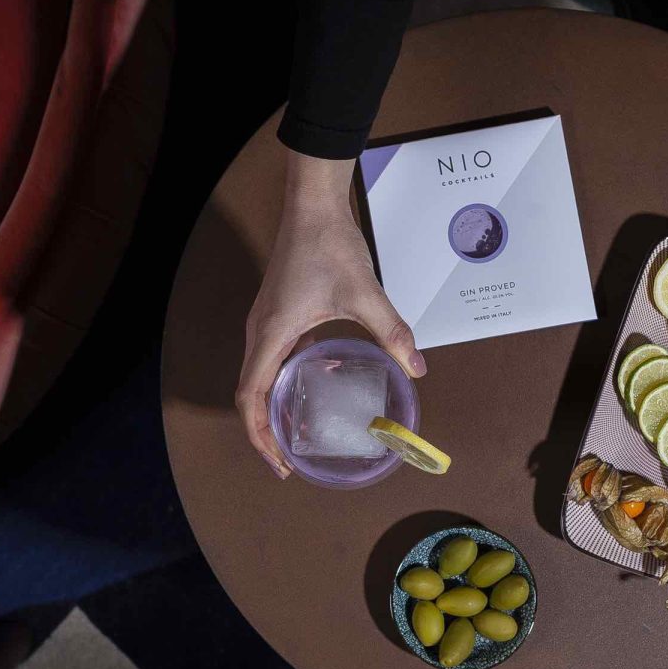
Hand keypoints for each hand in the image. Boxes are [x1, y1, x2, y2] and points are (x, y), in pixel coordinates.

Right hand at [237, 150, 426, 477]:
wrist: (313, 205)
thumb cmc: (329, 245)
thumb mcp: (365, 294)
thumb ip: (391, 332)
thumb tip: (416, 368)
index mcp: (272, 334)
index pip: (251, 398)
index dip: (261, 436)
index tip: (281, 463)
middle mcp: (261, 332)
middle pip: (251, 395)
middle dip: (267, 432)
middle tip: (291, 461)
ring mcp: (266, 323)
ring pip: (260, 377)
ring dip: (274, 407)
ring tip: (300, 432)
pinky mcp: (277, 313)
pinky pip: (273, 358)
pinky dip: (287, 380)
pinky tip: (319, 382)